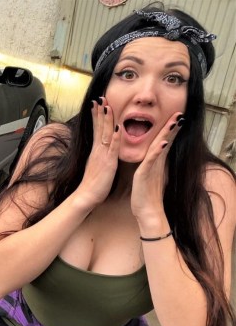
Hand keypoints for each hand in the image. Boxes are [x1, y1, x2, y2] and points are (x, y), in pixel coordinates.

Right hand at [74, 97, 119, 209]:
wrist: (86, 196)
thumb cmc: (93, 184)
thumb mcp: (95, 166)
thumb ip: (98, 156)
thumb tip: (99, 149)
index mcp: (96, 151)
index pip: (96, 129)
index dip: (97, 116)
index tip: (97, 103)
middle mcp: (98, 150)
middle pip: (99, 127)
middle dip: (100, 112)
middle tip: (100, 98)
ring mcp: (102, 156)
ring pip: (105, 134)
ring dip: (106, 120)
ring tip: (107, 106)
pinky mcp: (108, 163)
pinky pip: (112, 148)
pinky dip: (115, 138)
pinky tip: (117, 128)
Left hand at [131, 112, 182, 226]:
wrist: (146, 211)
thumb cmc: (146, 194)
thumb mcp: (148, 175)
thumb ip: (152, 165)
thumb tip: (154, 157)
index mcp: (155, 162)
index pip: (164, 141)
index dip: (170, 129)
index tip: (177, 116)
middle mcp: (156, 163)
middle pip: (165, 140)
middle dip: (172, 127)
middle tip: (180, 113)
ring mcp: (152, 168)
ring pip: (160, 147)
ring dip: (167, 134)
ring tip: (175, 121)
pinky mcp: (146, 174)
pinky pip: (152, 160)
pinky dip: (158, 151)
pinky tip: (164, 142)